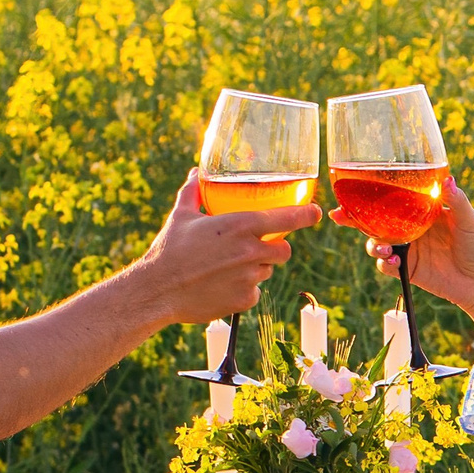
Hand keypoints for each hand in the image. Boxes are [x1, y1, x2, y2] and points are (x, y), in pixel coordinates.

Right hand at [133, 171, 318, 324]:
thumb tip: (196, 172)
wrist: (157, 290)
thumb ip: (193, 191)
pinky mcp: (245, 300)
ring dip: (256, 268)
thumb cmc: (169, 250)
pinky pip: (254, 292)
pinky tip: (221, 286)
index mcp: (241, 225)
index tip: (315, 212)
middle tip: (254, 248)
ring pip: (267, 271)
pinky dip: (243, 290)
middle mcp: (251, 250)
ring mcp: (250, 277)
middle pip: (284, 250)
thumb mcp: (181, 215)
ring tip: (226, 268)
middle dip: (275, 248)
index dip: (306, 214)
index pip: (287, 217)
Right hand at [338, 176, 473, 336]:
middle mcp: (410, 229)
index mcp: (420, 212)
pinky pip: (387, 266)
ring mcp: (407, 250)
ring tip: (383, 248)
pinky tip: (394, 261)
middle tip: (340, 216)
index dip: (370, 196)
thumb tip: (447, 179)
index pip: (391, 201)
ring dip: (373, 244)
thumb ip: (456, 201)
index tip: (351, 191)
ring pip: (377, 243)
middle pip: (375, 221)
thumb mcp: (468, 219)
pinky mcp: (408, 270)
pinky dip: (385, 263)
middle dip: (354, 219)